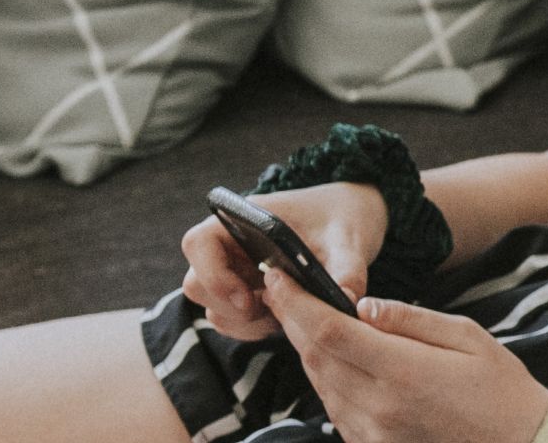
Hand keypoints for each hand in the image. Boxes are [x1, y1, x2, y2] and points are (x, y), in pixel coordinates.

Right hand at [180, 182, 385, 340]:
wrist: (349, 219)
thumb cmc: (343, 218)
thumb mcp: (350, 239)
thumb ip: (346, 269)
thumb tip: (345, 302)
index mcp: (243, 219)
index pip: (198, 244)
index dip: (214, 276)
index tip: (251, 297)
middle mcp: (229, 245)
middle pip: (197, 284)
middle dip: (229, 307)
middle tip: (271, 311)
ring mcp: (234, 270)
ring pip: (212, 307)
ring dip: (243, 322)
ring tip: (285, 315)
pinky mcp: (246, 292)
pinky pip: (231, 319)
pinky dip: (252, 328)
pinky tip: (285, 320)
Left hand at [273, 288, 547, 442]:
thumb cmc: (503, 390)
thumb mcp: (468, 337)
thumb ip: (410, 319)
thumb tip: (363, 305)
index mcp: (403, 372)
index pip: (329, 332)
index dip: (297, 302)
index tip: (279, 276)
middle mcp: (379, 407)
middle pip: (314, 358)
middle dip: (292, 320)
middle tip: (282, 290)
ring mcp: (372, 433)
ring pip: (319, 384)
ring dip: (307, 349)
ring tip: (305, 319)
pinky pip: (334, 408)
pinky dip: (326, 378)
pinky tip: (335, 358)